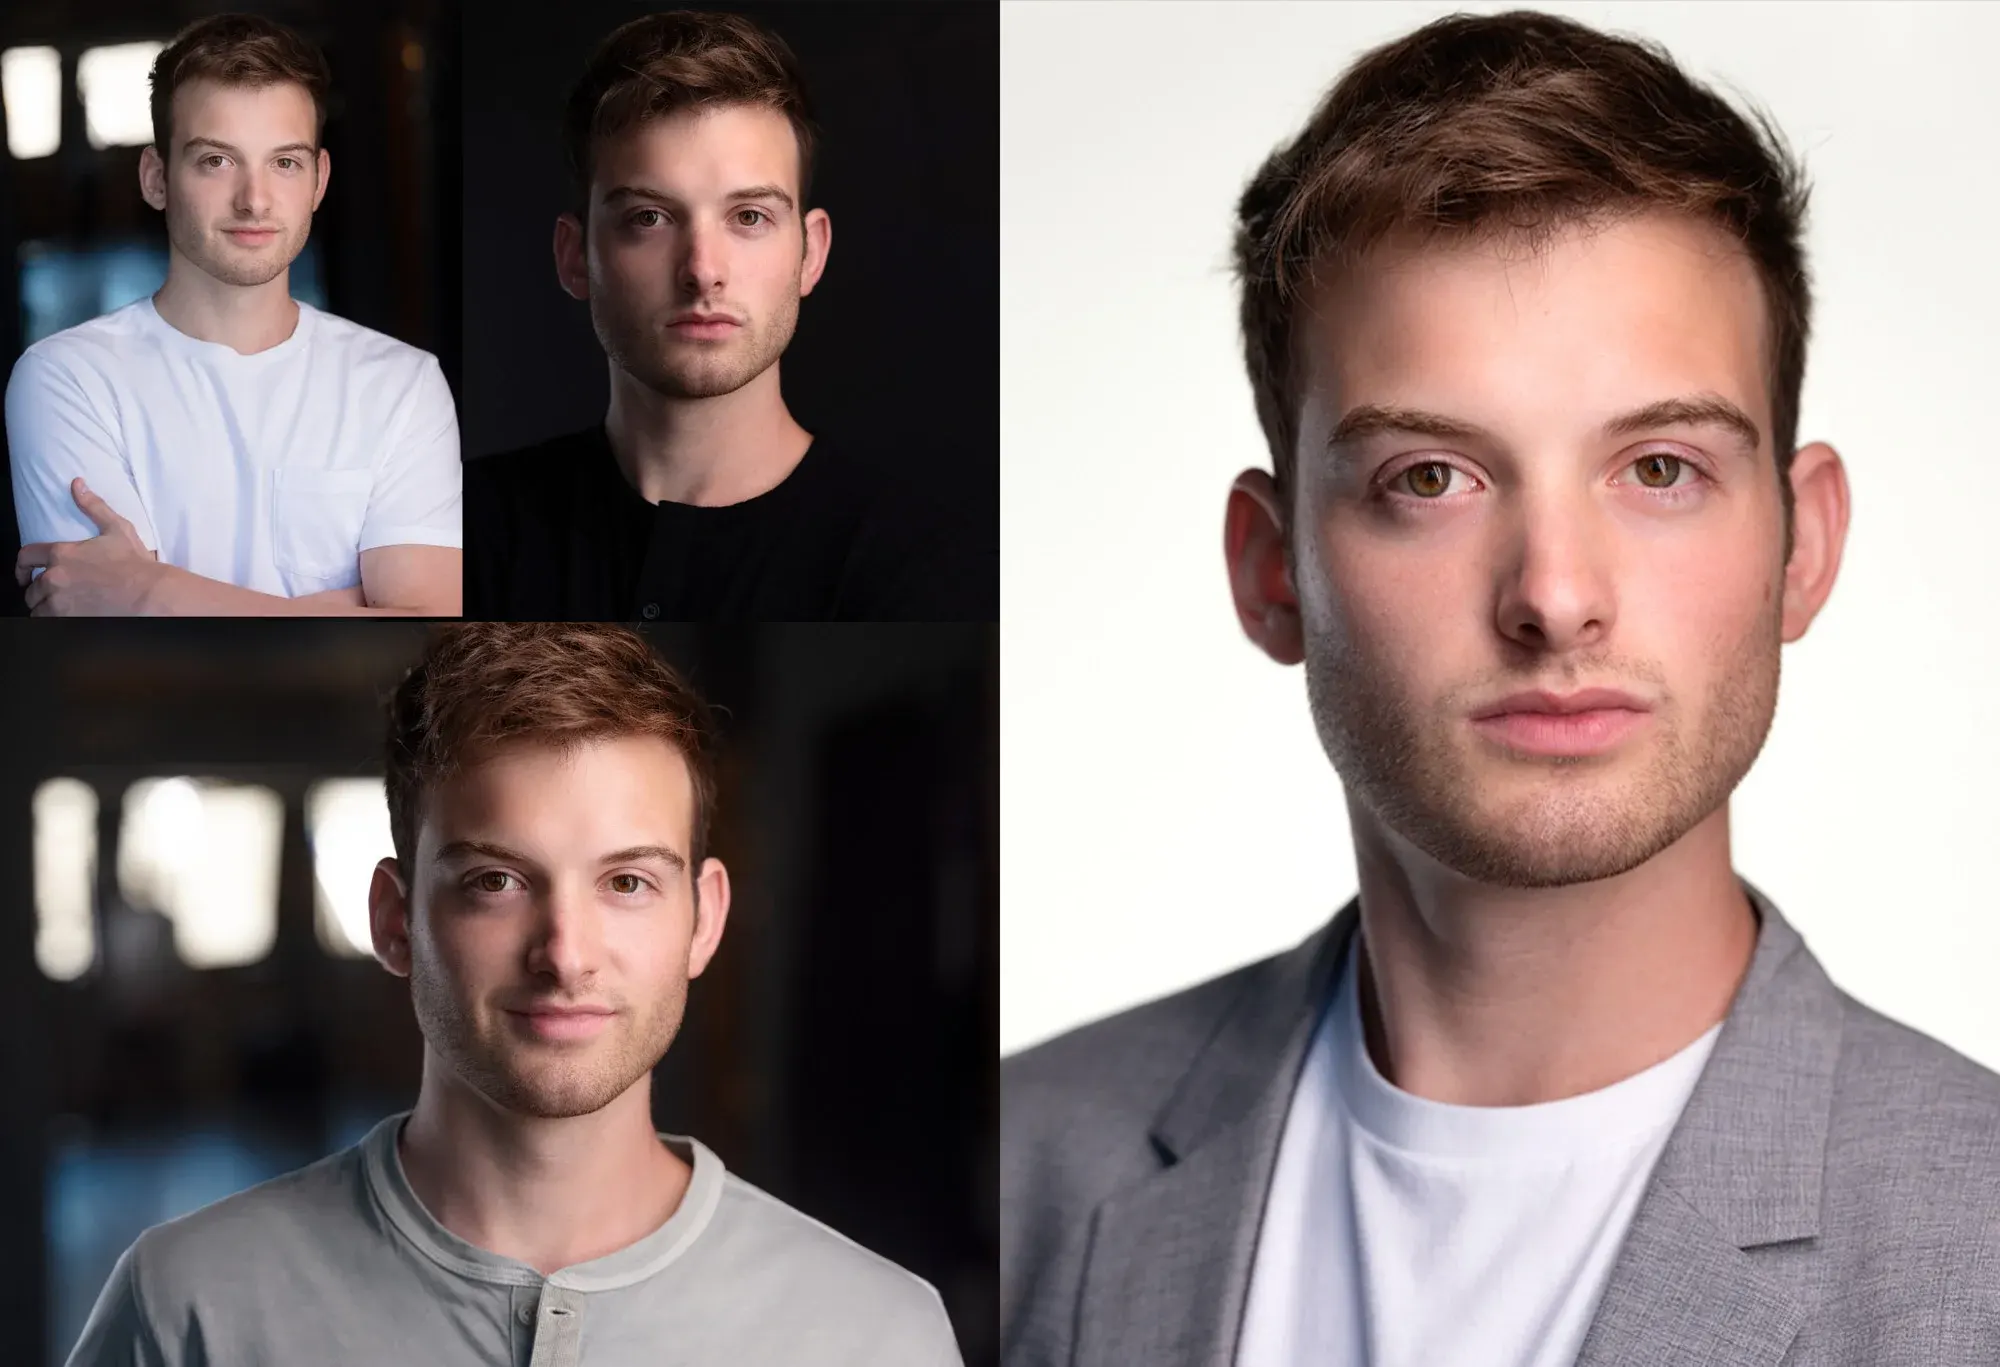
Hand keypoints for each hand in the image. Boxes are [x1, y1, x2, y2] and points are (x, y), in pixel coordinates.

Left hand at [16, 479, 164, 615]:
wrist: (147, 594)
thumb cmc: (134, 563)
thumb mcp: (116, 529)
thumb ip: (93, 506)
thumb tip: (77, 484)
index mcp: (61, 554)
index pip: (26, 558)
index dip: (21, 567)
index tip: (23, 575)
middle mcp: (54, 578)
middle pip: (31, 589)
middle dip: (39, 592)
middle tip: (51, 596)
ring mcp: (59, 602)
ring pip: (37, 608)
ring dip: (45, 608)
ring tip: (58, 609)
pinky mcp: (67, 619)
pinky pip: (46, 622)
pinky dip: (52, 620)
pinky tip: (65, 618)